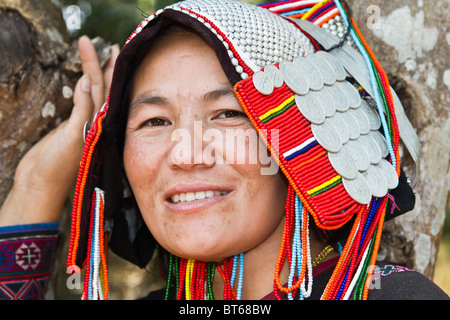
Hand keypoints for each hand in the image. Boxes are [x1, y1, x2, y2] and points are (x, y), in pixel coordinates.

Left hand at [0, 36, 118, 225]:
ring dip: (95, 70)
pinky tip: (86, 78)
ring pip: (97, 95)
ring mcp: (89, 130)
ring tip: (96, 48)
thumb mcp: (65, 130)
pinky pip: (84, 111)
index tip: (112, 54)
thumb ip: (78, 110)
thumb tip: (84, 84)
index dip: (107, 72)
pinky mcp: (78, 136)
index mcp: (93, 122)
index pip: (103, 92)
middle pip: (104, 90)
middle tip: (115, 47)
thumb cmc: (53, 160)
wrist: (43, 184)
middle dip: (107, 66)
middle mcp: (95, 125)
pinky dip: (85, 95)